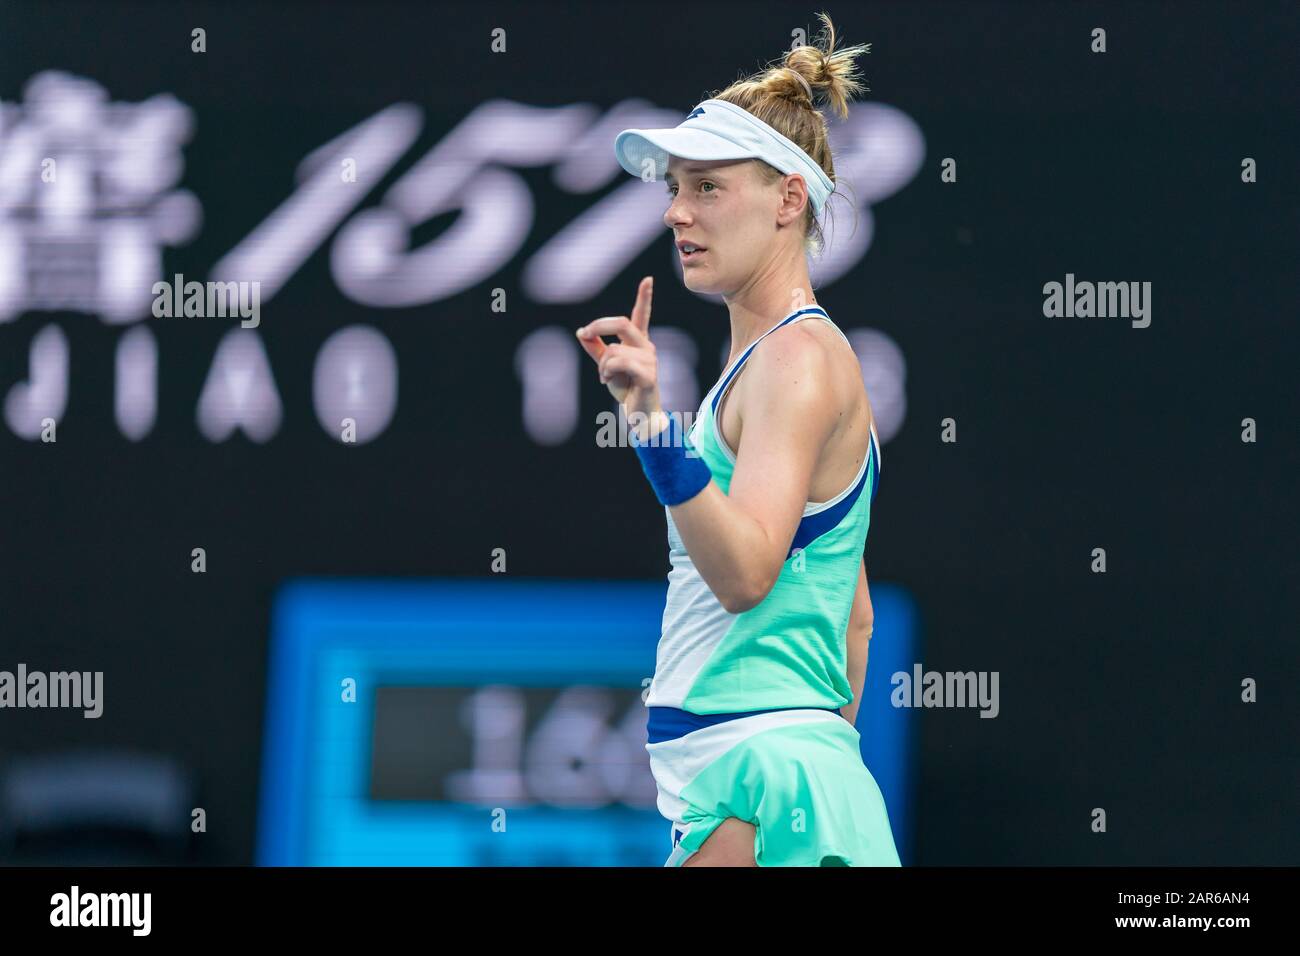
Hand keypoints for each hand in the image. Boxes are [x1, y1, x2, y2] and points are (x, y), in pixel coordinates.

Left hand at [576, 276, 663, 433]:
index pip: (642, 315)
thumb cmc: (625, 387)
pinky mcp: (649, 375)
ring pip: (614, 349)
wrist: (638, 413)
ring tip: (605, 377)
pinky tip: (608, 381)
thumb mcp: (605, 365)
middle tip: (585, 334)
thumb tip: (581, 332)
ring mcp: (650, 360)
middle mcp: (646, 347)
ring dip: (602, 365)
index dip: (645, 296)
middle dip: (598, 326)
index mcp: (638, 341)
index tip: (648, 279)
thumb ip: (595, 348)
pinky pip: (620, 363)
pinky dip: (607, 372)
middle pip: (621, 323)